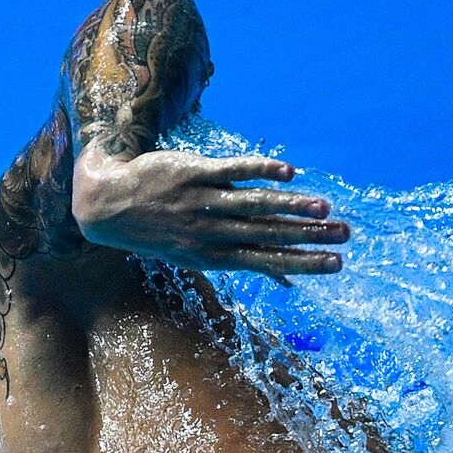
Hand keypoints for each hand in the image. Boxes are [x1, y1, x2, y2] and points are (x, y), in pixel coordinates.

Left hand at [71, 146, 351, 276]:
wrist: (108, 204)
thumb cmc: (159, 232)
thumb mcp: (196, 257)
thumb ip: (242, 262)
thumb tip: (284, 283)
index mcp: (214, 256)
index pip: (267, 260)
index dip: (303, 262)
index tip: (336, 263)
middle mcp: (211, 233)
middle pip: (268, 234)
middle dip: (309, 236)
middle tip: (345, 235)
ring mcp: (201, 202)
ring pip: (253, 205)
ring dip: (291, 206)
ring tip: (324, 208)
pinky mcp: (192, 172)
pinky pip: (230, 171)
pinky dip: (259, 169)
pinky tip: (287, 170)